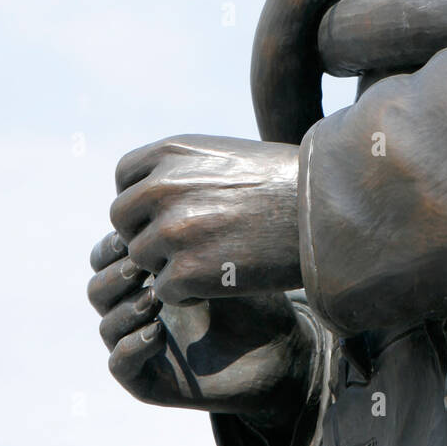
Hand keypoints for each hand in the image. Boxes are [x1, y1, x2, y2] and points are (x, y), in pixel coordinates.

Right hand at [87, 230, 313, 422]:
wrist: (282, 348)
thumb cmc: (255, 294)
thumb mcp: (223, 253)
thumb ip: (190, 225)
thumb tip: (162, 183)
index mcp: (147, 274)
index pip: (107, 253)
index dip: (116, 241)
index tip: (142, 228)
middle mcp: (137, 308)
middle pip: (98, 286)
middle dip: (116, 272)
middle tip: (143, 264)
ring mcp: (139, 344)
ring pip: (104, 324)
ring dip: (125, 308)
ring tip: (156, 297)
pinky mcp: (148, 381)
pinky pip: (119, 364)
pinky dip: (132, 346)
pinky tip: (158, 332)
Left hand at [108, 134, 301, 304]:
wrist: (324, 212)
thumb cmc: (282, 183)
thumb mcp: (224, 156)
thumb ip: (178, 170)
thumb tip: (143, 197)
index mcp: (170, 152)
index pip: (123, 179)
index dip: (142, 200)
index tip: (167, 213)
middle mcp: (163, 187)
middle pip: (122, 221)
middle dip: (146, 234)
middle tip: (183, 244)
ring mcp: (172, 231)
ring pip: (140, 259)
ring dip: (167, 264)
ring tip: (210, 261)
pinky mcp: (187, 272)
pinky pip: (163, 290)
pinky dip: (186, 293)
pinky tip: (219, 281)